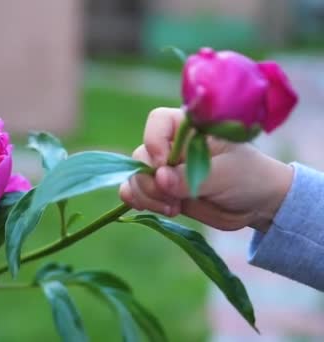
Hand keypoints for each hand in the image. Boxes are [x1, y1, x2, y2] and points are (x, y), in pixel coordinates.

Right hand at [119, 107, 293, 231]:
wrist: (258, 204)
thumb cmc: (249, 177)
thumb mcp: (225, 174)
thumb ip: (190, 177)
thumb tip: (160, 178)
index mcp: (189, 130)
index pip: (158, 122)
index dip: (155, 142)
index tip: (166, 164)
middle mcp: (172, 147)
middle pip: (141, 156)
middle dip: (150, 180)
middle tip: (172, 198)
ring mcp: (165, 171)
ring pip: (136, 178)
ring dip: (147, 195)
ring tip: (173, 208)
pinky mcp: (163, 192)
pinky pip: (137, 193)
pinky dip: (139, 201)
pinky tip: (157, 209)